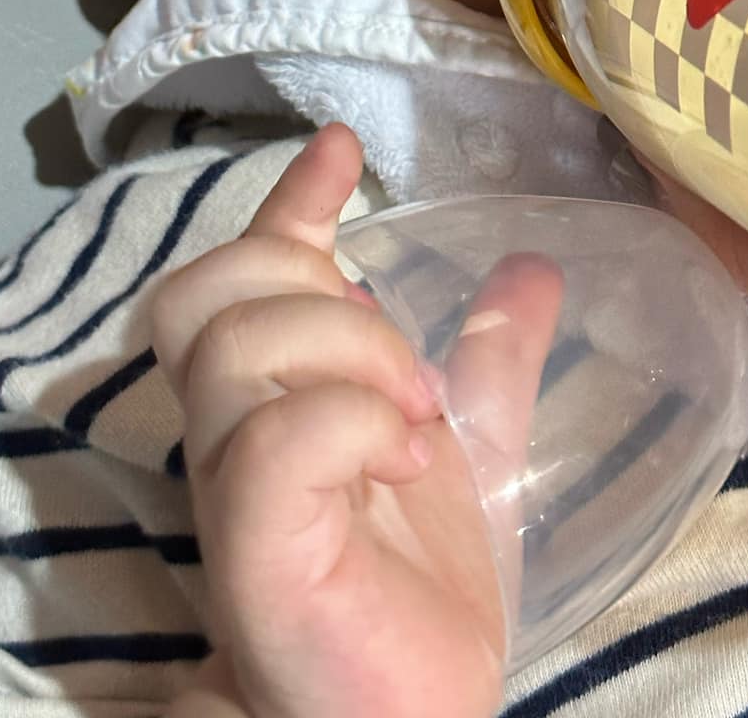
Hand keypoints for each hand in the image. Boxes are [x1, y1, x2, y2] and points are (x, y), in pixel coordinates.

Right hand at [152, 125, 556, 717]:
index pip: (251, 269)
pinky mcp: (252, 552)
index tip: (341, 149)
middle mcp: (232, 435)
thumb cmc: (416, 599)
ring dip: (349, 352)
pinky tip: (402, 460)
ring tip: (414, 418)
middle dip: (314, 285)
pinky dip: (349, 424)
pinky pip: (272, 440)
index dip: (288, 200)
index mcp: (275, 401)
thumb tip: (532, 269)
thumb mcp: (471, 459)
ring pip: (238, 344)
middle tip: (407, 365)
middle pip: (215, 289)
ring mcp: (230, 492)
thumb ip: (488, 366)